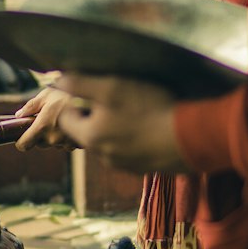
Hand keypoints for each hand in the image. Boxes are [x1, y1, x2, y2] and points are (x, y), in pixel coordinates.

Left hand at [14, 86, 79, 150]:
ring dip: (55, 136)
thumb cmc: (67, 94)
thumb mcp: (46, 95)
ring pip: (54, 145)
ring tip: (62, 120)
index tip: (23, 136)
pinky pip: (67, 145)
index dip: (21, 142)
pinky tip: (71, 124)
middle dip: (41, 135)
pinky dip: (67, 137)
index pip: (24, 145)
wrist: (93, 98)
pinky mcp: (77, 144)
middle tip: (48, 120)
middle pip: (40, 144)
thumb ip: (30, 107)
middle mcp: (53, 138)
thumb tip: (19, 115)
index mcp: (42, 126)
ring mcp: (66, 142)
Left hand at [55, 74, 186, 173]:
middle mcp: (103, 156)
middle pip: (89, 130)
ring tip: (138, 109)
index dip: (74, 100)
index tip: (91, 88)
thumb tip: (56, 80)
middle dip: (98, 113)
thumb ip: (79, 83)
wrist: (191, 139)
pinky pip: (132, 150)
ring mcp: (125, 165)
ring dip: (118, 126)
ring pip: (111, 140)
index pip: (66, 118)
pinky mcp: (145, 168)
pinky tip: (152, 125)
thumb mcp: (111, 87)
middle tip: (118, 95)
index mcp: (90, 137)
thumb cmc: (149, 109)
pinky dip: (136, 138)